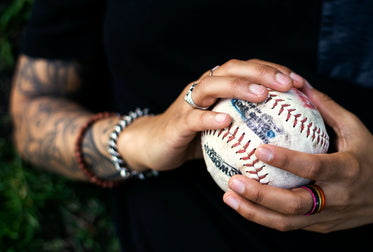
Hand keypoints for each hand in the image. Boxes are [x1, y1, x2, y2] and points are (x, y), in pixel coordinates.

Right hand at [118, 59, 305, 171]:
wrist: (153, 144)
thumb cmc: (193, 137)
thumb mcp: (221, 128)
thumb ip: (244, 124)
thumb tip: (283, 133)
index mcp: (217, 87)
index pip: (247, 70)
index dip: (273, 71)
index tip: (299, 82)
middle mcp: (203, 88)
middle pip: (231, 69)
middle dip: (260, 72)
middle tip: (287, 84)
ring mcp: (188, 103)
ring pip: (211, 85)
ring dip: (237, 87)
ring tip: (261, 94)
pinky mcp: (176, 122)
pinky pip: (193, 117)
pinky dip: (209, 118)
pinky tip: (226, 122)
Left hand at [223, 83, 372, 232]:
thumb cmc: (370, 157)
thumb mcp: (355, 129)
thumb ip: (326, 108)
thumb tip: (298, 83)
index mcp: (346, 170)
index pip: (313, 167)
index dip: (286, 160)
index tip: (259, 150)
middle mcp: (336, 198)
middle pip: (294, 204)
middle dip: (260, 195)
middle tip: (233, 180)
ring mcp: (326, 217)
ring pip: (286, 222)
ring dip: (253, 211)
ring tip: (228, 196)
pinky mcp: (319, 227)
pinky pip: (287, 224)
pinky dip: (261, 216)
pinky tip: (241, 204)